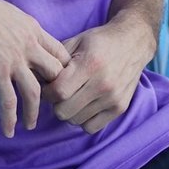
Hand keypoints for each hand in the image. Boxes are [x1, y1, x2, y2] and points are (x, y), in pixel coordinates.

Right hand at [0, 0, 70, 137]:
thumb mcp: (10, 15)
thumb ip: (20, 31)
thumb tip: (20, 42)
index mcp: (34, 30)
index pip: (60, 53)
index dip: (63, 70)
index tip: (59, 83)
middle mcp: (29, 46)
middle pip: (55, 73)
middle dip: (55, 91)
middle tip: (48, 106)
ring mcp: (14, 60)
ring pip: (35, 92)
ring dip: (34, 112)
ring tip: (31, 125)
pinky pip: (8, 101)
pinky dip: (10, 119)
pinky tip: (9, 131)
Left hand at [45, 12, 156, 134]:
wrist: (134, 41)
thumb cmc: (100, 40)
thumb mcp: (76, 41)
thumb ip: (55, 60)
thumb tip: (34, 78)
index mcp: (90, 64)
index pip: (58, 92)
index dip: (47, 91)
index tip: (48, 85)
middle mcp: (103, 84)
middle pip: (64, 111)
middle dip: (56, 103)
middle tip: (59, 92)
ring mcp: (113, 98)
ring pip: (76, 120)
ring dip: (69, 111)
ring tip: (73, 96)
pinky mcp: (120, 108)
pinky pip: (91, 127)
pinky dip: (83, 119)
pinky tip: (85, 105)